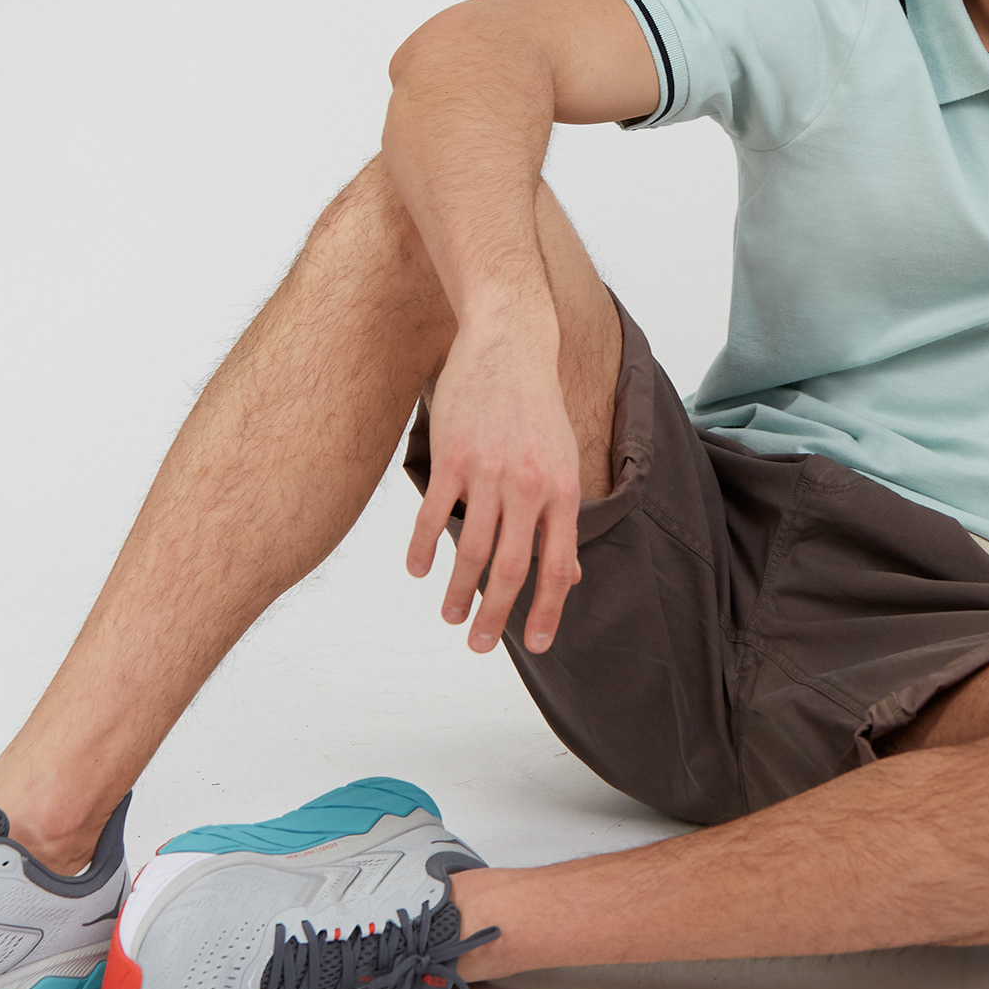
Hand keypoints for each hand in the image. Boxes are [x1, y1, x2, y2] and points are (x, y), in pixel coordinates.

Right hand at [404, 322, 582, 656]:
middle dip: (495, 616)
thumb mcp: (565, 460)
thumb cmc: (537, 404)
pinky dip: (424, 548)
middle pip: (512, 568)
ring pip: (472, 548)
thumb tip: (569, 575)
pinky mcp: (453, 456)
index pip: (556, 565)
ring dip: (458, 591)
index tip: (535, 644)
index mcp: (563, 490)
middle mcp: (530, 486)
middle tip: (478, 646)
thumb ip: (563, 519)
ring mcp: (489, 472)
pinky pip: (434, 514)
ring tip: (449, 617)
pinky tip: (418, 570)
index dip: (546, 610)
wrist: (510, 341)